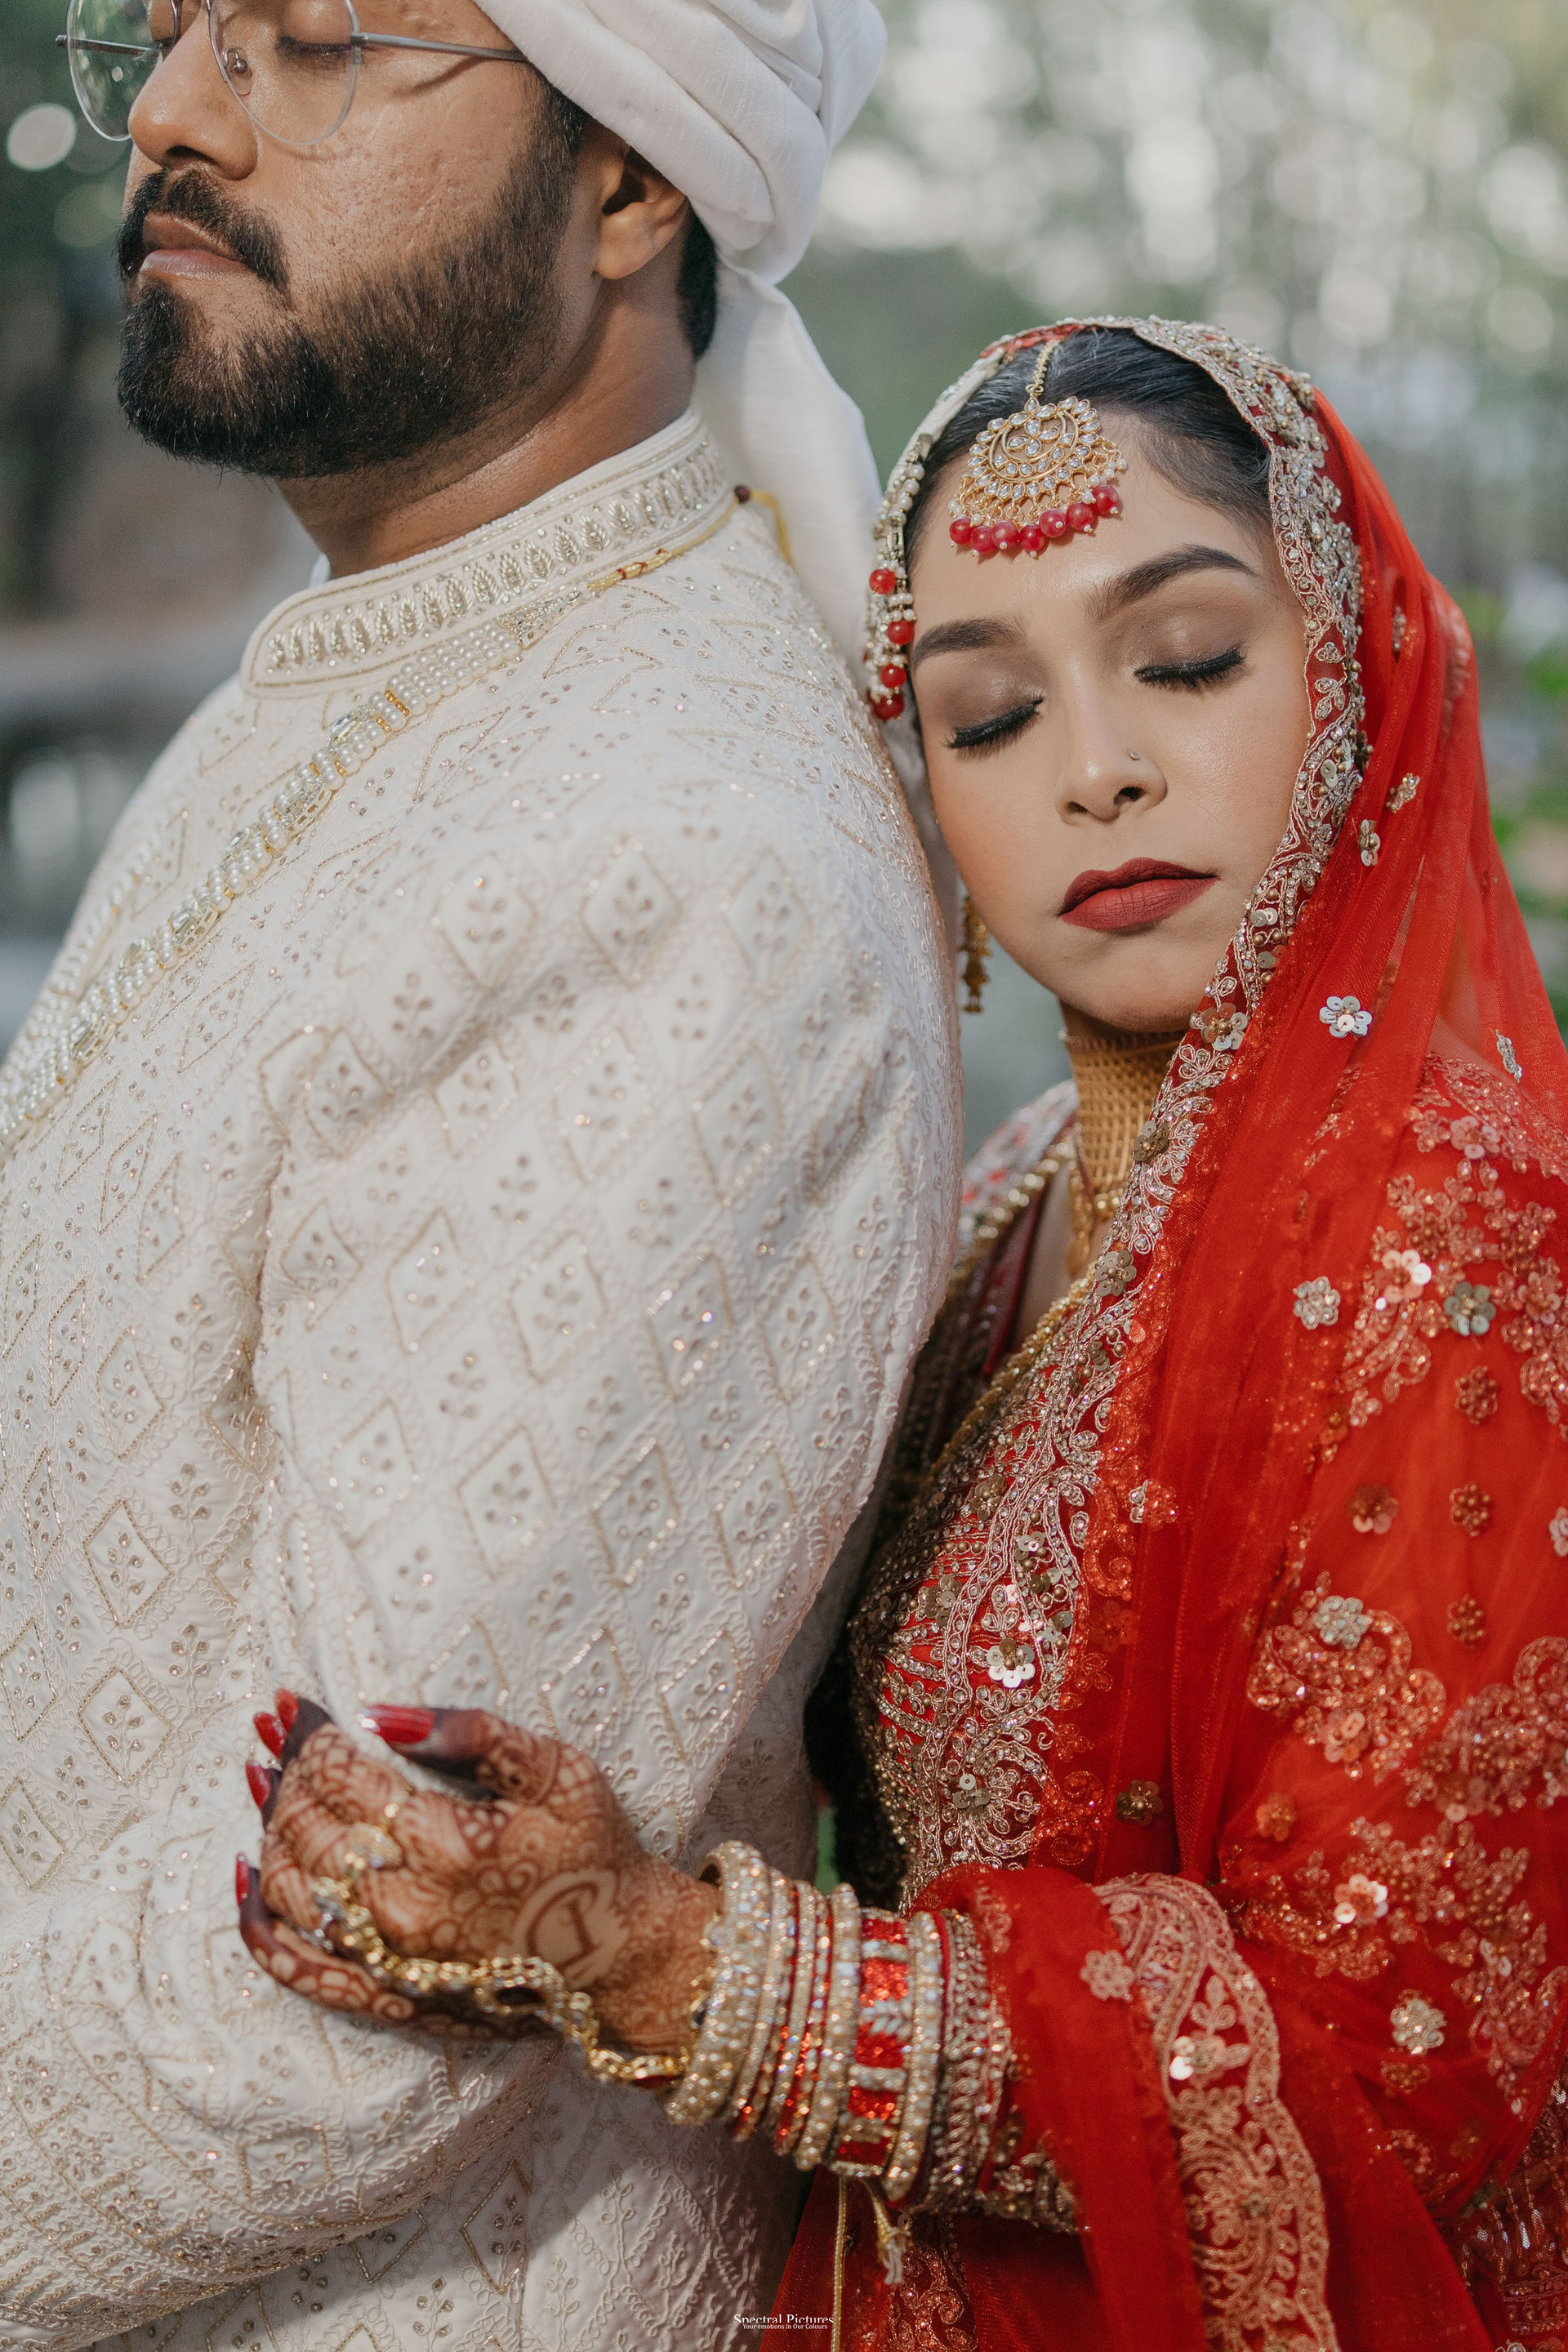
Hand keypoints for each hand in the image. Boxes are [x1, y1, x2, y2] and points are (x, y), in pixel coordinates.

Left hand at [238, 1695, 718, 2050]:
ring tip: (263, 1782)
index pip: (343, 1775)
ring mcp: (389, 1959)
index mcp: (449, 1841)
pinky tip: (243, 1880)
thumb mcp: (561, 1772)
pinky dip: (256, 1924)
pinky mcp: (385, 1998)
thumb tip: (382, 1713)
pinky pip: (296, 1968)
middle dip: (284, 1771)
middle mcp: (406, 1905)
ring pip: (290, 1888)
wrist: (621, 1959)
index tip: (290, 1703)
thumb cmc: (596, 1854)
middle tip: (276, 1734)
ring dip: (266, 1829)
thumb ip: (475, 1734)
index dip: (308, 1733)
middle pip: (307, 1826)